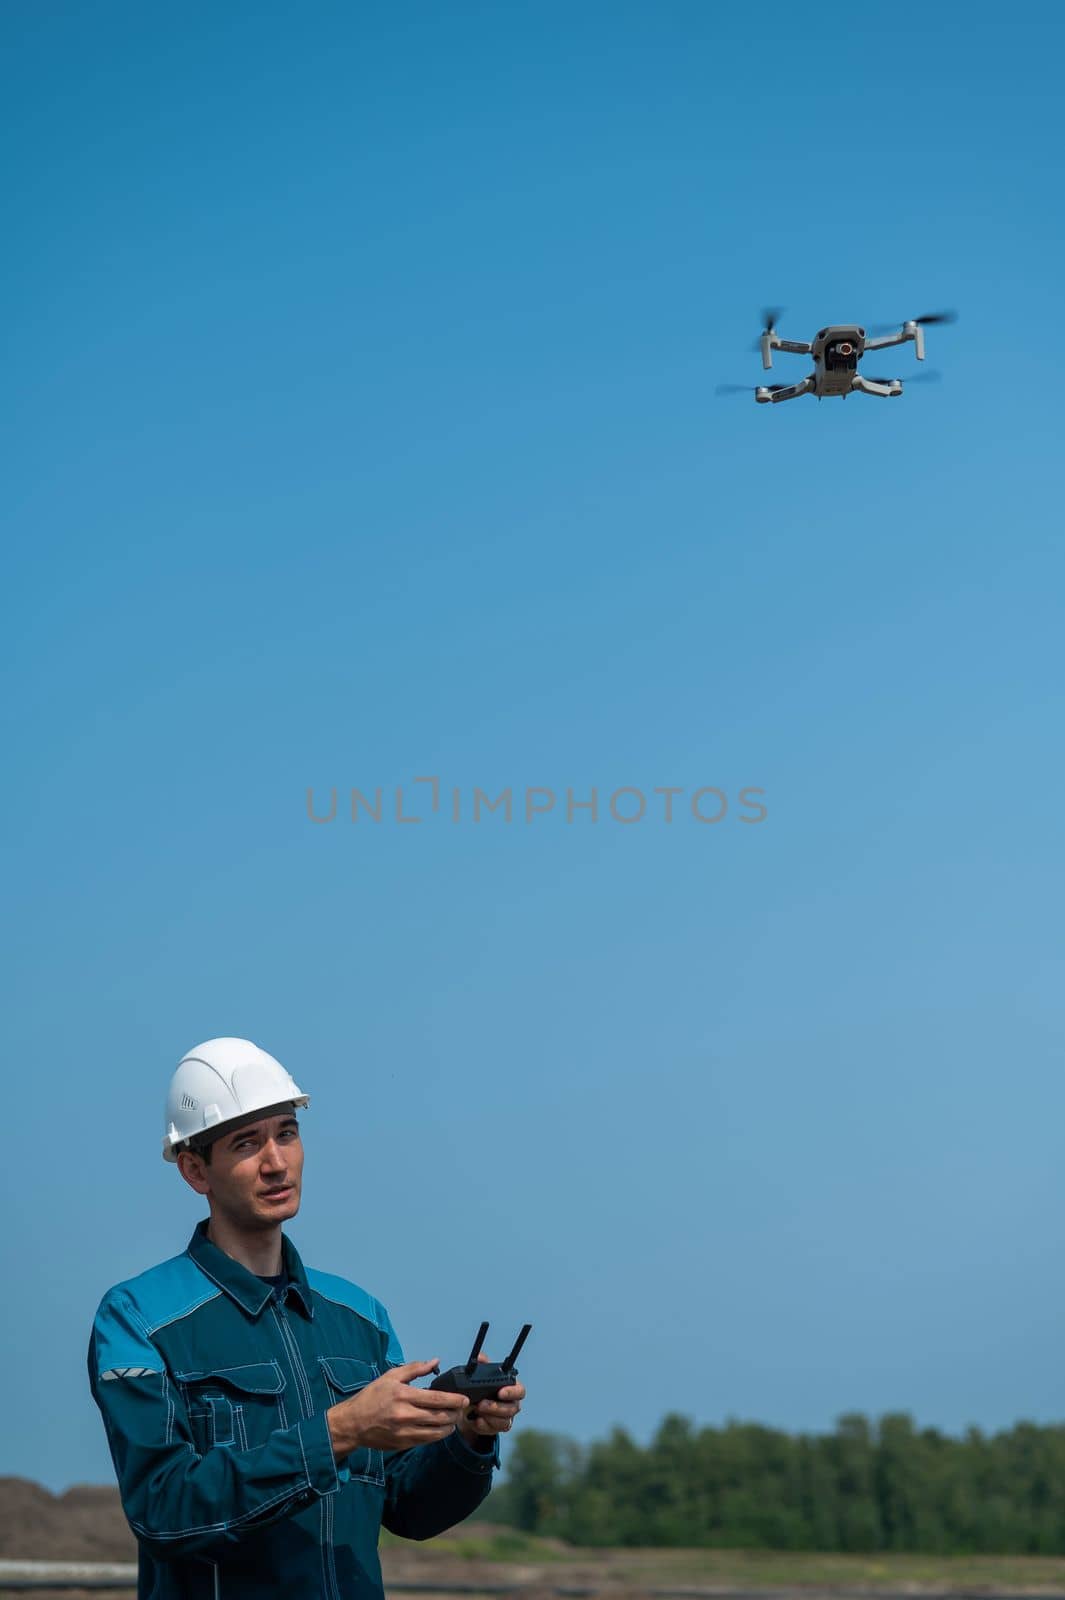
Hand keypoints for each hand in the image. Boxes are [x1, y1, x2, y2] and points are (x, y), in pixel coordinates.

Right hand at [327, 1359, 468, 1456]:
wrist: (353, 1423)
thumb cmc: (372, 1397)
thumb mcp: (391, 1376)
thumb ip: (415, 1369)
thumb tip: (435, 1362)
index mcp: (404, 1396)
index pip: (436, 1399)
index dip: (454, 1400)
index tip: (465, 1399)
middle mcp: (406, 1416)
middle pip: (440, 1417)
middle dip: (455, 1413)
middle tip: (462, 1409)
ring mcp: (405, 1432)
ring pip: (436, 1433)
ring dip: (449, 1427)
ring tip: (454, 1420)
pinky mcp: (403, 1444)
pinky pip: (426, 1441)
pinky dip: (437, 1435)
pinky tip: (440, 1429)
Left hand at [458, 1354, 525, 1445]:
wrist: (472, 1406)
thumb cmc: (481, 1387)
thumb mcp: (481, 1375)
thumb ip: (482, 1365)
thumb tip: (481, 1358)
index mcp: (512, 1388)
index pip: (520, 1391)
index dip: (512, 1392)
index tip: (500, 1392)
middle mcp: (513, 1404)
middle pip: (512, 1408)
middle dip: (496, 1407)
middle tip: (481, 1404)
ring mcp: (507, 1418)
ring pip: (505, 1421)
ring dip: (490, 1417)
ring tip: (476, 1411)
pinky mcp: (498, 1428)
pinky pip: (495, 1430)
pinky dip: (484, 1426)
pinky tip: (476, 1421)